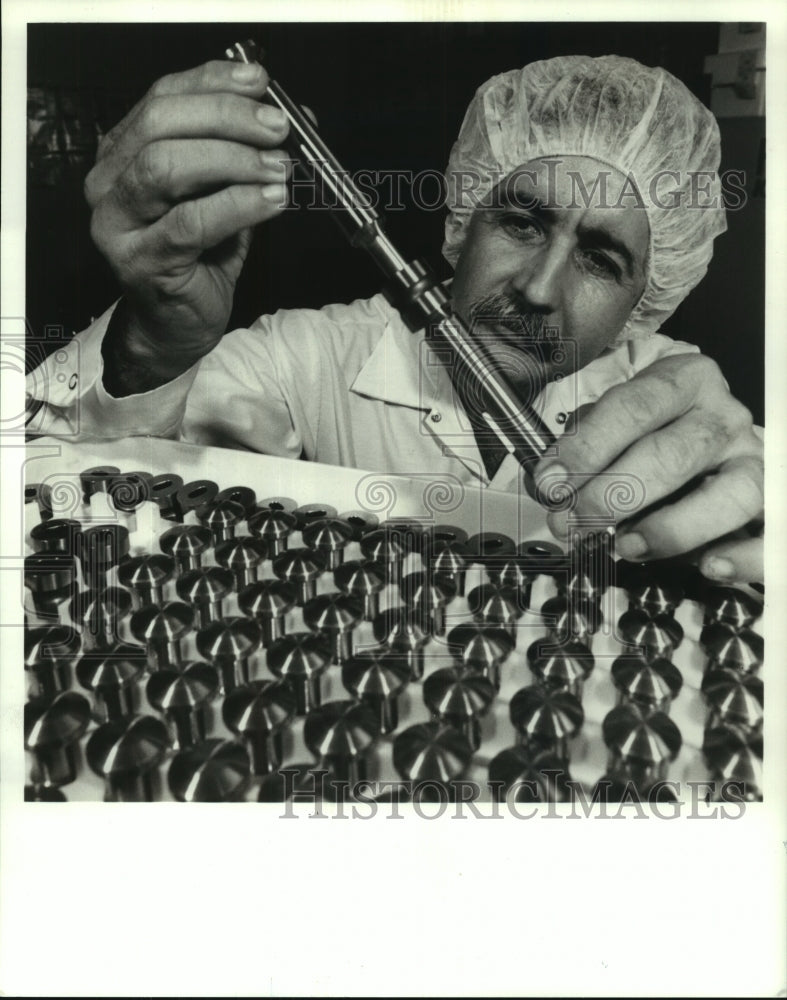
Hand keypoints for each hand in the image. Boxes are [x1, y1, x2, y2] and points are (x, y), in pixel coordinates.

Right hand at [84, 59, 292, 381]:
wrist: (179, 323)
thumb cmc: (200, 256)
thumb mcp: (223, 192)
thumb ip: (244, 152)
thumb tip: (291, 115)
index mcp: (123, 152)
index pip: (161, 97)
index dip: (212, 82)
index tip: (261, 83)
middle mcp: (109, 181)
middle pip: (160, 124)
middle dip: (227, 118)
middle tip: (278, 130)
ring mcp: (118, 223)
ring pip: (166, 167)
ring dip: (231, 160)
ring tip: (277, 169)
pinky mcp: (140, 261)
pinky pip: (190, 222)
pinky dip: (238, 206)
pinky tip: (271, 202)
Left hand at [533, 353, 763, 583]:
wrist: (714, 446)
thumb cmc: (654, 436)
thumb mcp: (618, 423)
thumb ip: (587, 445)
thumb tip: (551, 481)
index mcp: (686, 382)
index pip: (635, 407)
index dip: (587, 447)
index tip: (551, 482)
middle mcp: (725, 419)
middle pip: (672, 454)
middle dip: (612, 495)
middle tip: (571, 523)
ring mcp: (755, 463)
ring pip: (729, 494)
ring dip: (671, 527)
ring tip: (626, 545)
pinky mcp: (773, 509)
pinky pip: (770, 539)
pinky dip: (743, 557)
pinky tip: (708, 566)